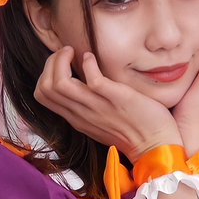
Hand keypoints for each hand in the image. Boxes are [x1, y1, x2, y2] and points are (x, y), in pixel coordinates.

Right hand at [34, 47, 183, 161]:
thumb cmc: (133, 131)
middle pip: (45, 88)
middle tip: (67, 53)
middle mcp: (81, 114)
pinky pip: (91, 78)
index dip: (46, 73)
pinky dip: (88, 62)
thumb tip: (81, 83)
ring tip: (75, 52)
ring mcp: (97, 107)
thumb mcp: (101, 120)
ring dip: (62, 59)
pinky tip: (93, 58)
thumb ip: (88, 105)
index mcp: (76, 118)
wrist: (155, 146)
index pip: (42, 95)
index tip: (62, 63)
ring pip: (59, 84)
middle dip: (51, 63)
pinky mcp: (115, 99)